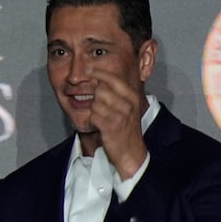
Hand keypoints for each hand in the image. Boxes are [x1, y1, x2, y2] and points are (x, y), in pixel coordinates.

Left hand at [84, 63, 149, 179]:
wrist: (130, 152)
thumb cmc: (125, 129)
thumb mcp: (126, 108)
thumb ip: (116, 95)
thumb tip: (100, 82)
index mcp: (131, 97)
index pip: (114, 79)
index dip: (100, 72)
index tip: (89, 69)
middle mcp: (127, 103)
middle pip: (101, 90)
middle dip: (95, 97)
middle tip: (99, 107)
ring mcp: (120, 115)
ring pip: (96, 103)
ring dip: (94, 111)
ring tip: (102, 119)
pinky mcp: (111, 126)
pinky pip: (93, 116)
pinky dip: (92, 120)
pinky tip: (99, 126)